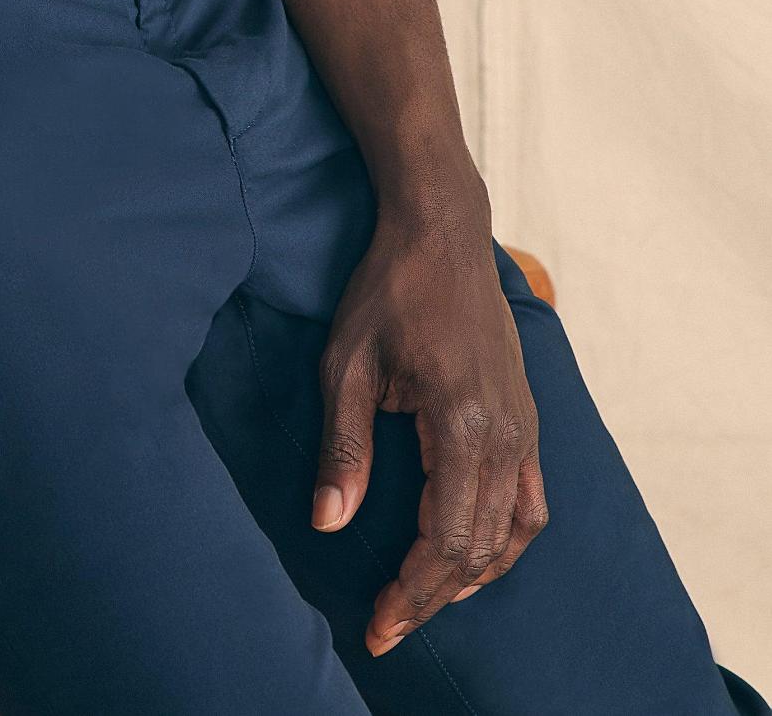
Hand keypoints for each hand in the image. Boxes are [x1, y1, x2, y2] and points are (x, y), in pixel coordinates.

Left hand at [310, 212, 548, 657]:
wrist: (442, 232)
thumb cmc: (387, 289)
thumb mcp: (347, 361)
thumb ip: (344, 445)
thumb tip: (328, 523)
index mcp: (462, 421)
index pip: (445, 536)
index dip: (413, 590)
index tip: (377, 624)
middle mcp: (507, 433)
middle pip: (477, 546)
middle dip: (432, 596)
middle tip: (386, 627)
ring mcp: (525, 427)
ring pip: (510, 533)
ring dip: (470, 577)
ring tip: (424, 602)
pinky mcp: (527, 418)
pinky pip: (531, 502)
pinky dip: (507, 543)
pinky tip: (474, 560)